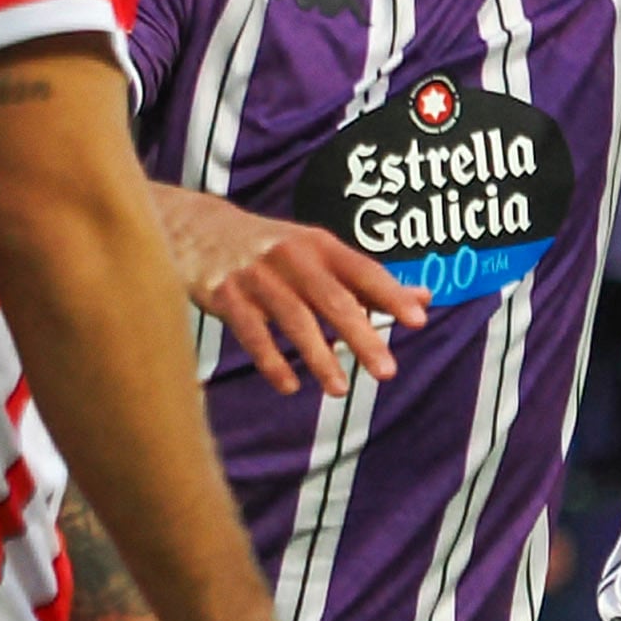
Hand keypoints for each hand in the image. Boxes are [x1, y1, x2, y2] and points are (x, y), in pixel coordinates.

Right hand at [159, 185, 426, 393]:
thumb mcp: (320, 255)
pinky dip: (271, 361)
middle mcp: (291, 255)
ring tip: (341, 390)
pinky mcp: (224, 294)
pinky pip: (251, 333)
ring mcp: (256, 275)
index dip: (391, 294)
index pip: (364, 271)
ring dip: (319, 356)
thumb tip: (426, 298)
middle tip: (387, 372)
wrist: (195, 229)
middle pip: (333, 299)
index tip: (418, 320)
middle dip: (362, 336)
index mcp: (320, 245)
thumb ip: (368, 281)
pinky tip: (290, 386)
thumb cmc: (274, 250)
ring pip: (294, 318)